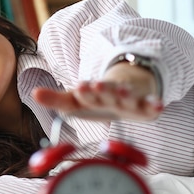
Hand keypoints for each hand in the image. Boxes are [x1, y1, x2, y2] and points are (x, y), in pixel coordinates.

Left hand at [32, 62, 162, 121]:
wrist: (127, 89)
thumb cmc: (96, 99)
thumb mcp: (75, 101)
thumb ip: (56, 99)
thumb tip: (34, 93)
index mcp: (93, 93)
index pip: (87, 93)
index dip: (84, 90)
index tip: (80, 86)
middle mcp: (111, 94)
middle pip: (106, 93)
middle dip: (102, 90)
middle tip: (96, 85)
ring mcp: (130, 99)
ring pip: (128, 97)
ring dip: (125, 93)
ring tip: (124, 90)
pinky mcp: (145, 107)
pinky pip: (151, 106)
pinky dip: (155, 105)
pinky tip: (159, 105)